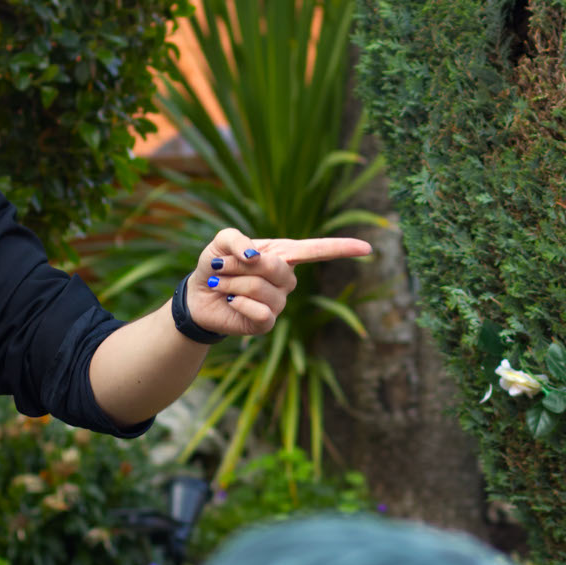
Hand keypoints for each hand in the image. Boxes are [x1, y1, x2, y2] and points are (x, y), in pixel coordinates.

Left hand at [182, 227, 372, 335]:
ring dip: (232, 284)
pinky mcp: (266, 323)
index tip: (368, 249)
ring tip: (220, 285)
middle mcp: (287, 279)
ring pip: (262, 289)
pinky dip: (239, 304)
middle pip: (277, 268)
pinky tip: (230, 303)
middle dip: (241, 265)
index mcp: (283, 254)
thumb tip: (256, 257)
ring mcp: (279, 302)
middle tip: (221, 267)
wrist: (197, 296)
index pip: (317, 250)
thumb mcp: (221, 242)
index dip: (342, 249)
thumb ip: (238, 241)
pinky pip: (262, 312)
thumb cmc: (215, 265)